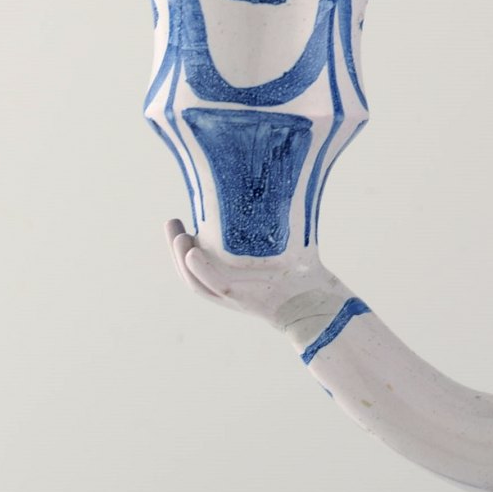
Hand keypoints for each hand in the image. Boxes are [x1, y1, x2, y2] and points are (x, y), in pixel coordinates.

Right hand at [164, 219, 349, 329]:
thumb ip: (269, 230)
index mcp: (232, 280)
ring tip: (179, 235)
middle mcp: (229, 291)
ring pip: (196, 280)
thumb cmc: (304, 274)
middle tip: (172, 221)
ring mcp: (236, 296)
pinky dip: (201, 271)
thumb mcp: (283, 249)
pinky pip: (217, 286)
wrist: (320, 302)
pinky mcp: (246, 300)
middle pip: (189, 271)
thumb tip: (273, 190)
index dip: (181, 245)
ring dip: (181, 257)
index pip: (196, 264)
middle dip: (175, 246)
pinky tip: (192, 253)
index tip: (179, 222)